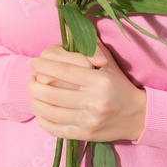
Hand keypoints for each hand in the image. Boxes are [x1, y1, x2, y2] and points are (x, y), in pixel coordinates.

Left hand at [27, 38, 146, 142]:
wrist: (137, 115)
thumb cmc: (119, 84)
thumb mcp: (109, 63)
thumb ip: (90, 48)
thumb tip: (69, 31)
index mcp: (99, 81)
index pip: (64, 71)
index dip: (43, 65)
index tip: (32, 62)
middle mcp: (94, 102)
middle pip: (52, 93)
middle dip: (33, 85)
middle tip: (29, 78)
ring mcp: (88, 121)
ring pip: (50, 112)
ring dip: (35, 101)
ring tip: (32, 93)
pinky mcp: (85, 135)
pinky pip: (55, 129)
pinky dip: (43, 120)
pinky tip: (40, 110)